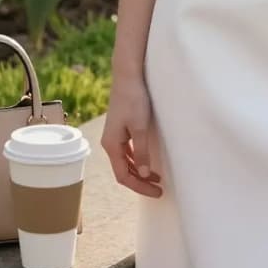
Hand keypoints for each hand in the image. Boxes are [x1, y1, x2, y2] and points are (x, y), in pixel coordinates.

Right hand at [100, 75, 162, 197]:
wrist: (128, 76)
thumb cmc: (134, 99)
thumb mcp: (140, 127)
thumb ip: (141, 152)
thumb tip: (141, 174)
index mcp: (111, 145)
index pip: (123, 176)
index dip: (139, 187)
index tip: (157, 192)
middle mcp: (109, 143)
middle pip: (123, 171)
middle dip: (140, 182)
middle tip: (159, 189)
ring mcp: (113, 136)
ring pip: (125, 162)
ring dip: (139, 172)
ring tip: (156, 178)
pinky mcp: (119, 129)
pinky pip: (126, 152)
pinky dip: (136, 161)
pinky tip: (147, 162)